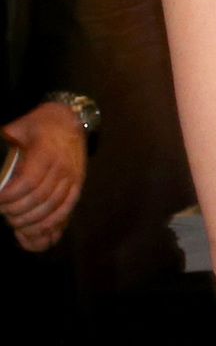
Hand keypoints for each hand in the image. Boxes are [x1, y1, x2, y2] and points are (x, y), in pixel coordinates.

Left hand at [1, 101, 86, 251]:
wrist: (69, 118)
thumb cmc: (40, 123)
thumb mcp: (18, 126)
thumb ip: (4, 141)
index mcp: (45, 152)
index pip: (28, 182)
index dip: (11, 196)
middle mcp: (62, 166)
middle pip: (39, 197)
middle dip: (18, 210)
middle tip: (4, 213)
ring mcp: (73, 176)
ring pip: (53, 206)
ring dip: (33, 219)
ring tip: (16, 222)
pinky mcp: (78, 183)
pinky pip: (67, 207)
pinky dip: (54, 221)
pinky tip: (39, 227)